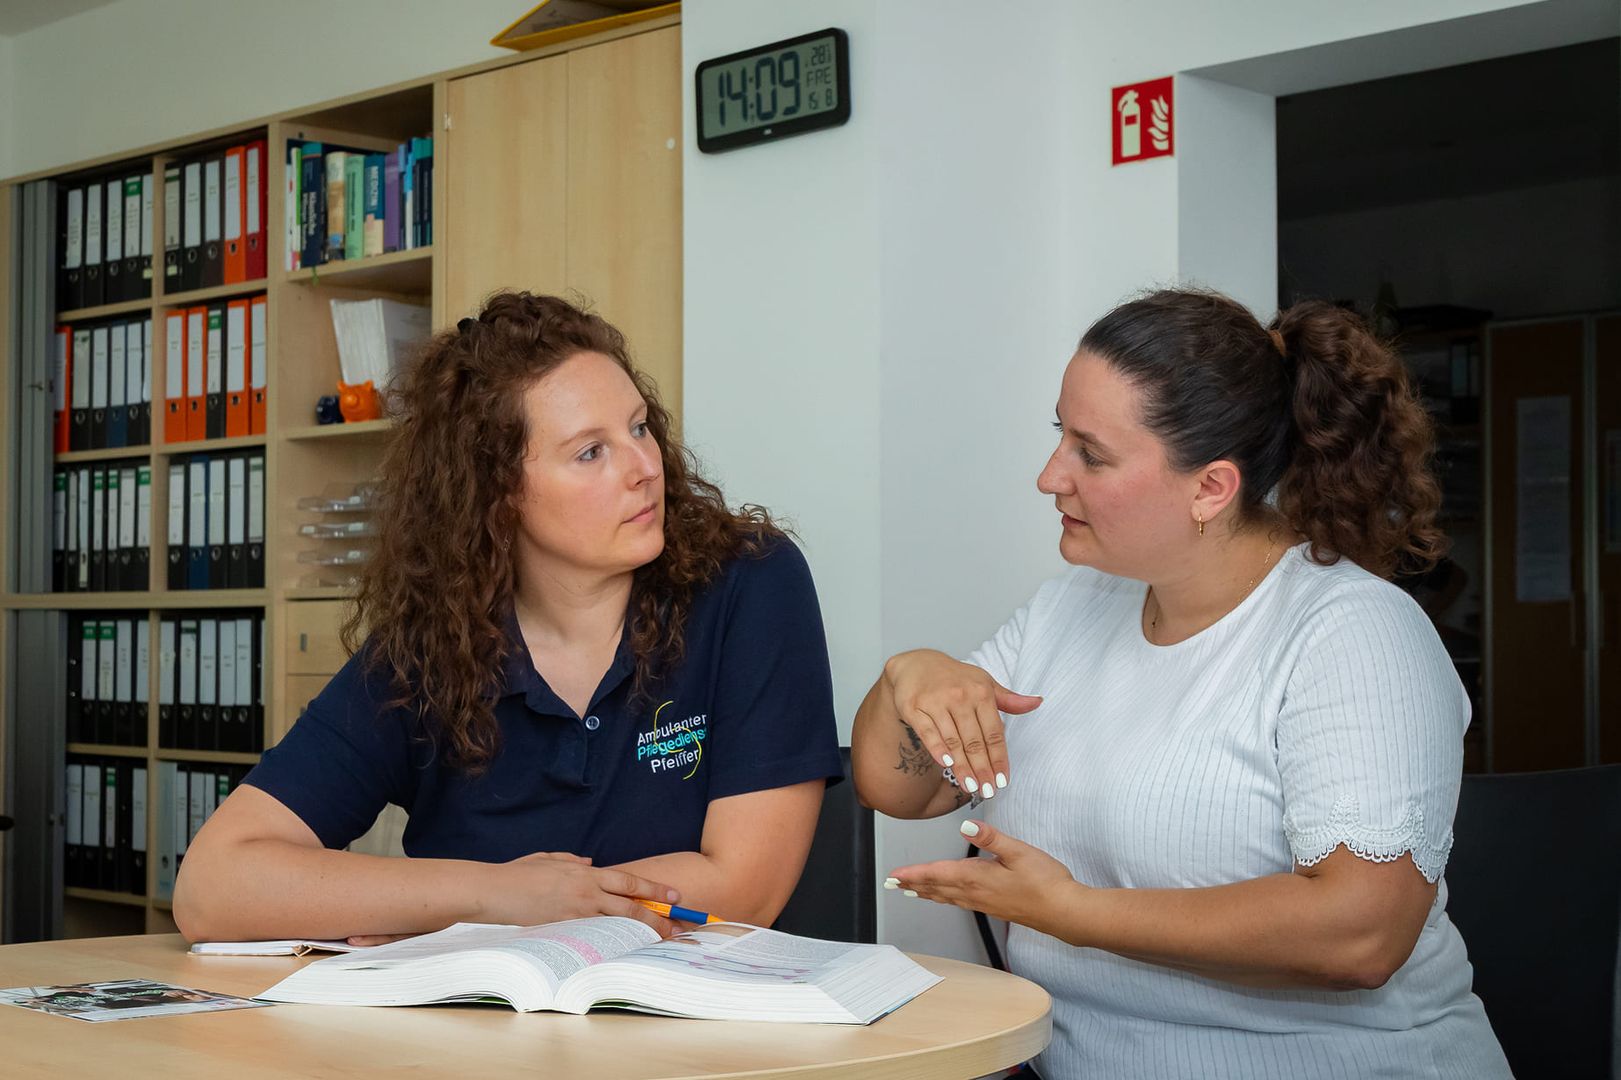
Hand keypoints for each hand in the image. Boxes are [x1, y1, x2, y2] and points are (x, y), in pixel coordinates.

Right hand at [478, 851, 679, 934]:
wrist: (494, 891)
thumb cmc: (519, 873)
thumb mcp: (550, 858)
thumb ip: (573, 861)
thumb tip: (591, 864)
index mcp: (585, 874)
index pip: (629, 881)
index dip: (654, 888)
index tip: (674, 895)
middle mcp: (585, 893)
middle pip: (630, 907)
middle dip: (658, 916)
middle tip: (678, 926)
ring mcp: (575, 914)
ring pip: (616, 924)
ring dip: (640, 932)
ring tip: (660, 940)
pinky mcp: (563, 929)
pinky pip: (593, 936)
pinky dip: (612, 942)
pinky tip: (626, 949)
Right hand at [883, 649, 1040, 798]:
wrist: (917, 663)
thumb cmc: (955, 678)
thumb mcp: (984, 683)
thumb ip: (1009, 699)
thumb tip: (1037, 702)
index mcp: (981, 693)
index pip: (994, 732)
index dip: (999, 758)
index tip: (1003, 780)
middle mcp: (960, 696)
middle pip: (974, 740)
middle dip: (982, 769)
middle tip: (988, 791)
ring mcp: (936, 702)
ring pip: (952, 740)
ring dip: (962, 766)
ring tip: (971, 786)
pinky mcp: (914, 707)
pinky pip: (927, 732)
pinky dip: (937, 749)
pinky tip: (946, 764)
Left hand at [887, 819, 1081, 936]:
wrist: (1064, 912)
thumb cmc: (1046, 882)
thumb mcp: (1019, 852)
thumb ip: (991, 838)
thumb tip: (966, 826)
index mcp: (977, 877)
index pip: (937, 874)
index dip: (914, 874)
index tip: (894, 876)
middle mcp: (976, 893)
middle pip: (936, 888)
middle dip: (913, 885)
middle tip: (892, 885)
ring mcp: (984, 902)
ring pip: (947, 897)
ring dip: (926, 892)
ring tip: (910, 891)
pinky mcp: (993, 907)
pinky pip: (960, 902)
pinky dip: (944, 898)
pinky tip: (946, 897)